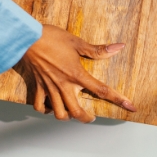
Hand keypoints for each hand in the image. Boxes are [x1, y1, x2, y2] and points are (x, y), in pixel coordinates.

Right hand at [18, 24, 137, 121]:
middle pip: (77, 112)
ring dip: (67, 116)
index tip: (130, 107)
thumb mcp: (76, 42)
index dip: (118, 100)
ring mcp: (50, 88)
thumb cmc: (51, 38)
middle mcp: (64, 85)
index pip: (101, 90)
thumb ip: (97, 50)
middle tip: (91, 116)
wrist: (26, 38)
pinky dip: (46, 110)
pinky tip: (51, 106)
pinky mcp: (38, 87)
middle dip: (86, 118)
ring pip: (59, 113)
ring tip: (72, 113)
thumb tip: (118, 47)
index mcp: (76, 75)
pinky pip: (40, 106)